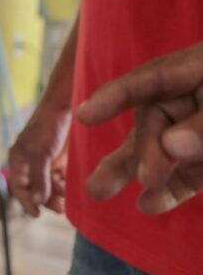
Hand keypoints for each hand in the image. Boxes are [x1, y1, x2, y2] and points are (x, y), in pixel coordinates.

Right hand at [8, 102, 71, 216]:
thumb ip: (38, 177)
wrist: (67, 105)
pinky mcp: (62, 160)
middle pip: (35, 189)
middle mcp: (31, 162)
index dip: (26, 201)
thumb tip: (37, 200)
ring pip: (50, 186)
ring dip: (58, 195)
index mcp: (19, 159)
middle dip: (46, 200)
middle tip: (60, 208)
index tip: (37, 214)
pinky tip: (74, 190)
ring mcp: (47, 161)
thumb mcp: (40, 152)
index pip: (18, 186)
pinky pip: (62, 179)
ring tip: (69, 200)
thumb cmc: (47, 125)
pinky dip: (67, 186)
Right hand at [77, 42, 202, 213]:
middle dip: (137, 152)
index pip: (148, 79)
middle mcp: (189, 100)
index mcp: (195, 68)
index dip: (115, 97)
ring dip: (132, 172)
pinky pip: (185, 178)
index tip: (83, 115)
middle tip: (129, 177)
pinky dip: (168, 192)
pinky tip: (148, 205)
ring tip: (97, 191)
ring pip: (159, 153)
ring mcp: (195, 134)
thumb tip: (171, 146)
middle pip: (151, 123)